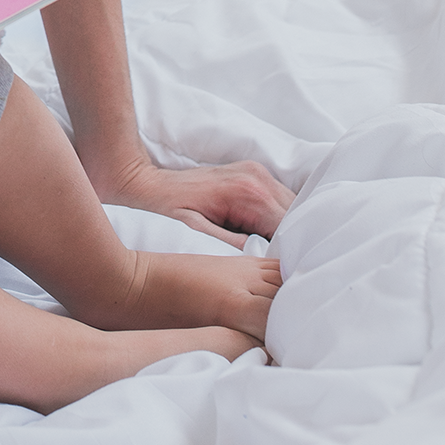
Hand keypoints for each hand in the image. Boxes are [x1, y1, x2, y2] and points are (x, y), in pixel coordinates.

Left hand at [100, 153, 294, 247]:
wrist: (148, 183)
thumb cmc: (170, 212)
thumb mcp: (202, 236)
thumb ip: (238, 247)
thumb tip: (267, 259)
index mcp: (248, 193)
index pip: (289, 228)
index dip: (290, 252)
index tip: (287, 272)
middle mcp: (258, 177)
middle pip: (296, 216)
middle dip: (293, 241)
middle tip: (283, 265)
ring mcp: (257, 172)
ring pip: (292, 207)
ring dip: (287, 229)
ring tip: (274, 252)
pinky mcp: (254, 173)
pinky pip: (280, 200)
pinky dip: (278, 219)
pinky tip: (265, 236)